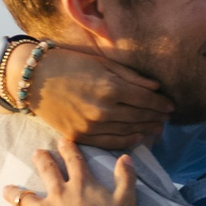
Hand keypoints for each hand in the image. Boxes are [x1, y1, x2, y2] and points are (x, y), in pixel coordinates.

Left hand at [0, 147, 138, 205]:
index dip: (68, 148)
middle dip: (42, 159)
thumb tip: (126, 157)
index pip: (74, 160)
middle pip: (47, 172)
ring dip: (15, 193)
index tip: (63, 140)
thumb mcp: (126, 201)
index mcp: (81, 184)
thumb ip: (126, 177)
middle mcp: (59, 194)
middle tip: (37, 153)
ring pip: (25, 198)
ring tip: (7, 189)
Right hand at [10, 44, 172, 149]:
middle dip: (156, 117)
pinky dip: (127, 141)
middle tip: (167, 118)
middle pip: (140, 117)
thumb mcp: (102, 63)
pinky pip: (110, 142)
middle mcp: (104, 110)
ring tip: (157, 128)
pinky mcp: (81, 136)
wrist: (34, 79)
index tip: (171, 105)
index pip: (147, 100)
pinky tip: (138, 138)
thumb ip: (131, 76)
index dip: (162, 104)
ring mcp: (92, 126)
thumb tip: (156, 87)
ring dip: (146, 130)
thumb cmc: (69, 64)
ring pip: (128, 131)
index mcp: (111, 88)